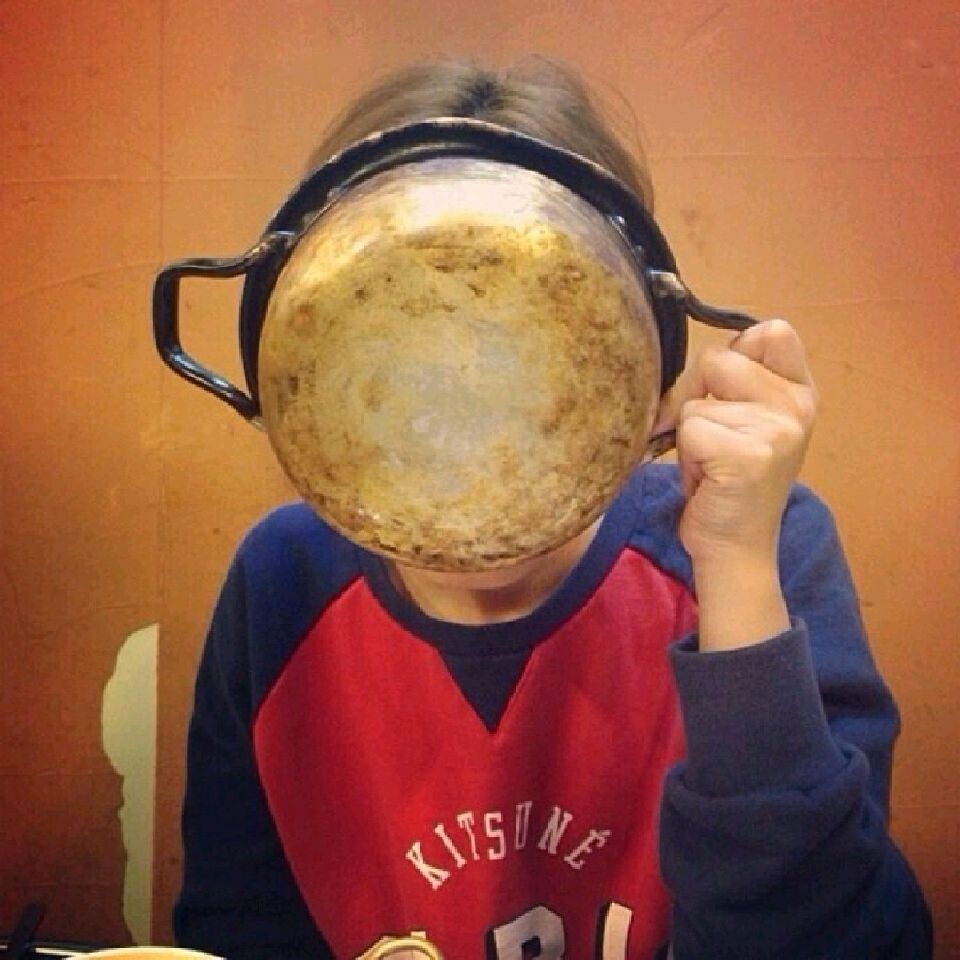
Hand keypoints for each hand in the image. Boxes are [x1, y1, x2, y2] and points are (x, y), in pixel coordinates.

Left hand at [653, 319, 817, 649]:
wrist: (736, 550)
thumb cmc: (727, 484)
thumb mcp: (746, 424)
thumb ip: (737, 384)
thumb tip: (697, 356)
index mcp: (800, 393)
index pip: (772, 332)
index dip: (733, 353)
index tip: (723, 391)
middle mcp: (797, 407)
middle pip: (716, 359)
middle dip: (694, 396)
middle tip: (707, 438)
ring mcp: (776, 430)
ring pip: (695, 402)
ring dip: (688, 434)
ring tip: (709, 465)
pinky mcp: (748, 455)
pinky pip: (689, 429)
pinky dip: (685, 457)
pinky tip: (705, 480)